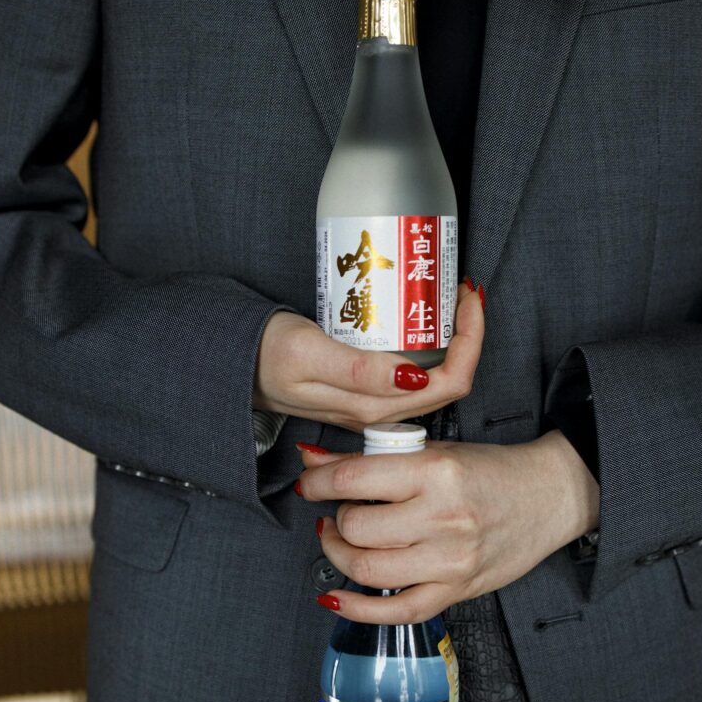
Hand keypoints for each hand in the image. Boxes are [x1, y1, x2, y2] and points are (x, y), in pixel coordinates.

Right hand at [253, 282, 484, 431]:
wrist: (231, 366)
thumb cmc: (262, 356)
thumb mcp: (308, 355)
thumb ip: (360, 370)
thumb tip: (415, 376)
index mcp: (374, 406)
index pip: (450, 382)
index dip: (471, 340)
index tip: (466, 297)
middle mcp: (378, 411)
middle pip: (448, 381)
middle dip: (466, 335)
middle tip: (459, 289)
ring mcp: (369, 404)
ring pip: (430, 379)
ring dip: (447, 340)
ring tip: (442, 298)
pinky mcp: (359, 392)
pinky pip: (408, 375)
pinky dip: (424, 344)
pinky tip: (414, 319)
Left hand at [297, 430, 599, 623]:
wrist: (549, 495)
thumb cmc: (490, 469)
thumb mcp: (431, 449)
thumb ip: (370, 456)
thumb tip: (312, 459)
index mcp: (435, 471)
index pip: (354, 479)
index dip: (318, 482)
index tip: (309, 483)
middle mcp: (443, 517)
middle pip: (356, 529)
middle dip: (334, 520)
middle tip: (338, 511)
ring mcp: (451, 560)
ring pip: (369, 570)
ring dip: (340, 556)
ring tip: (342, 540)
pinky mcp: (457, 590)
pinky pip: (398, 610)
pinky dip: (358, 609)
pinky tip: (336, 597)